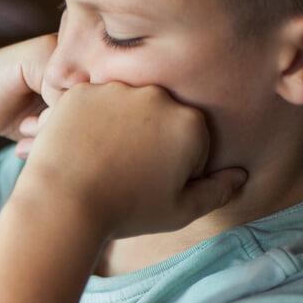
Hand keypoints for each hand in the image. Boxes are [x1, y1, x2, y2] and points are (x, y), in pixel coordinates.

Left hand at [17, 82, 247, 237]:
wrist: (62, 204)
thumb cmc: (124, 213)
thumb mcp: (179, 212)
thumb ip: (217, 191)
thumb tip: (239, 176)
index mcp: (191, 123)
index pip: (190, 139)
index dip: (172, 166)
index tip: (150, 184)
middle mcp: (158, 96)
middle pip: (159, 117)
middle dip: (147, 141)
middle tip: (121, 173)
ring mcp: (117, 89)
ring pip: (123, 107)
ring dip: (116, 128)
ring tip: (97, 162)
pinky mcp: (82, 91)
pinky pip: (90, 104)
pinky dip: (84, 122)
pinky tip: (77, 149)